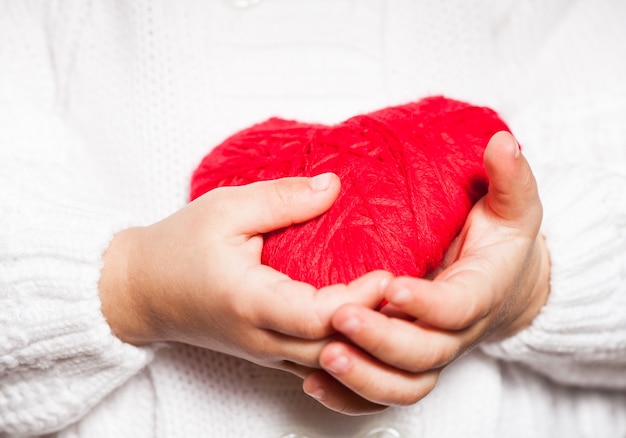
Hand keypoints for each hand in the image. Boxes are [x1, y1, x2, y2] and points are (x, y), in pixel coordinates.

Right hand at [99, 173, 390, 376]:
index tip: (390, 273)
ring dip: (367, 340)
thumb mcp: (225, 209)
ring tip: (398, 311)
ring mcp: (268, 352)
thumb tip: (333, 186)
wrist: (142, 291)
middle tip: (410, 294)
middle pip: (335, 348)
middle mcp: (263, 337)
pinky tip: (369, 327)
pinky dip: (349, 349)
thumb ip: (282, 198)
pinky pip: (320, 362)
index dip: (360, 300)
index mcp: (250, 301)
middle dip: (376, 325)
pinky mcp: (271, 353)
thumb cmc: (178, 248)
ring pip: (331, 363)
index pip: (319, 314)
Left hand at [303, 131, 550, 413]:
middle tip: (339, 317)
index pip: (456, 309)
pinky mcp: (406, 362)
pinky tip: (314, 382)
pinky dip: (349, 396)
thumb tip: (503, 141)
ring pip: (402, 384)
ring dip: (363, 376)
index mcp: (478, 294)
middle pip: (423, 354)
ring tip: (323, 356)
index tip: (390, 286)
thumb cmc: (502, 241)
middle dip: (382, 340)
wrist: (505, 284)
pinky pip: (382, 392)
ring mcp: (429, 351)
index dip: (426, 304)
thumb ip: (510, 178)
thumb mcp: (513, 207)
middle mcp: (454, 333)